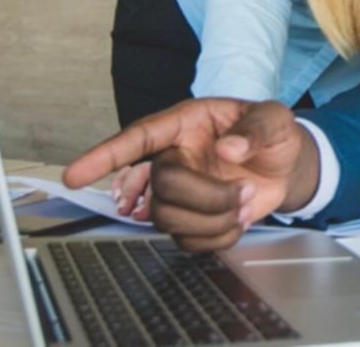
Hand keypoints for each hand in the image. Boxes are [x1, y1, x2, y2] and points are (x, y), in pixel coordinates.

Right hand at [64, 99, 319, 251]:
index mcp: (186, 124)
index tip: (74, 175)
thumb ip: (257, 129)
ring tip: (242, 202)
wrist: (285, 165)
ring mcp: (179, 190)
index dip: (105, 156)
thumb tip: (229, 148)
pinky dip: (218, 237)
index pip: (137, 138)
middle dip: (206, 197)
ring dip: (213, 219)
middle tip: (241, 191)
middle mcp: (174, 157)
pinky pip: (187, 241)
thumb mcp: (275, 119)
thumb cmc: (272, 134)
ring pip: (168, 219)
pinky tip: (234, 220)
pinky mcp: (189, 218)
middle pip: (162, 186)